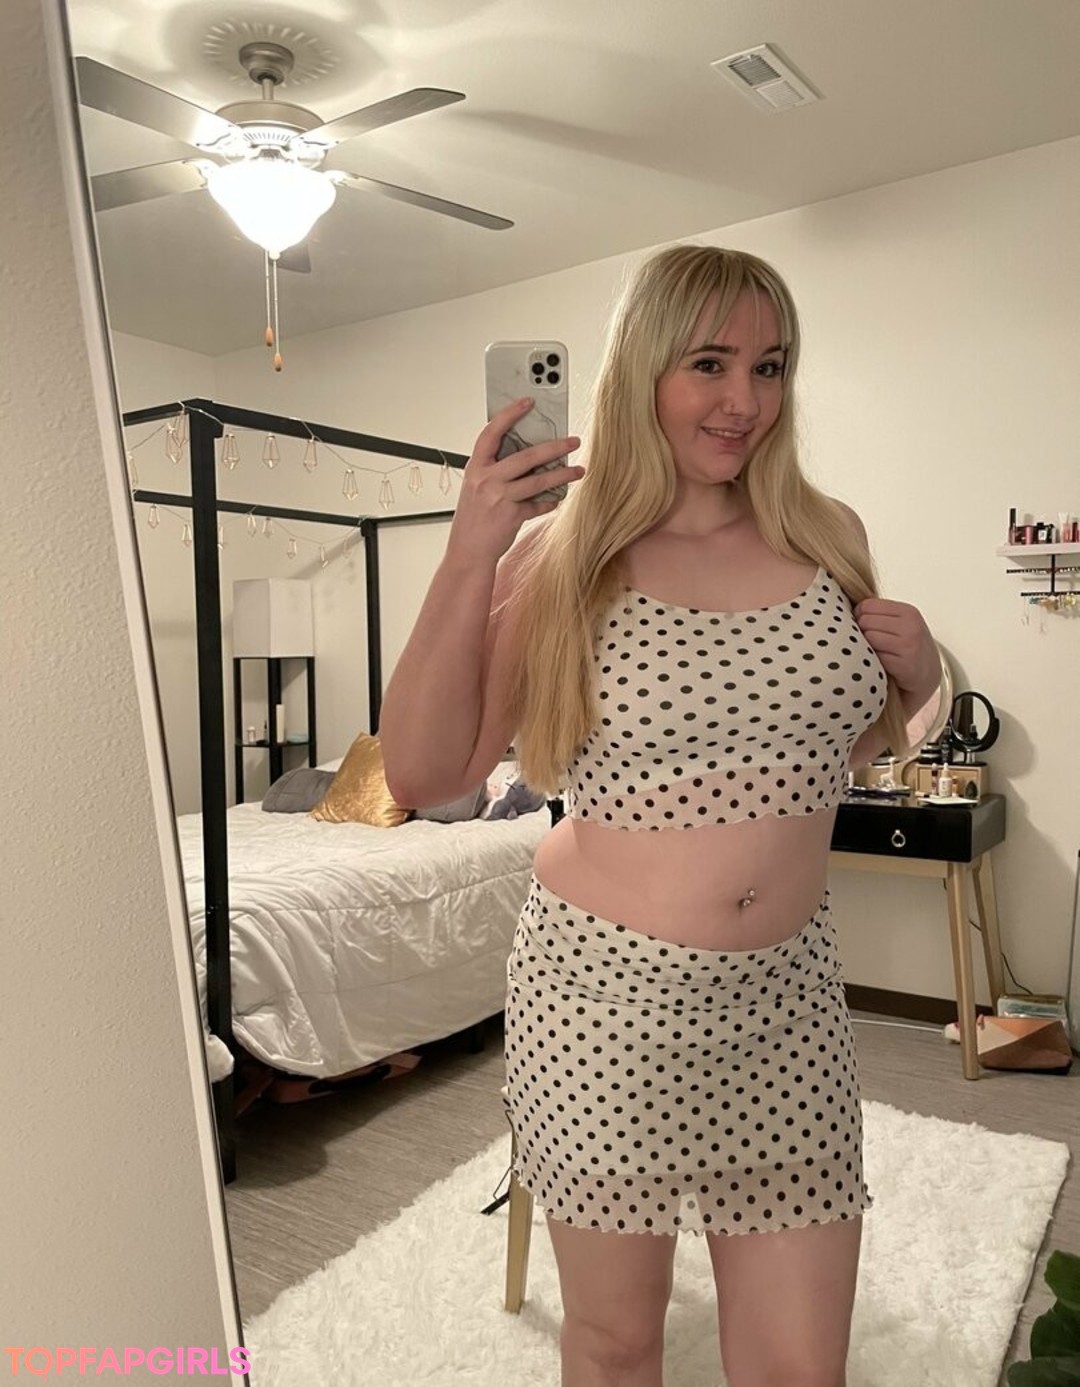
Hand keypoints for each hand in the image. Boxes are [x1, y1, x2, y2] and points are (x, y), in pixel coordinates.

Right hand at [446, 397, 583, 565]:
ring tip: (579, 470)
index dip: (510, 414)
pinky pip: (538, 505)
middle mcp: (486, 480)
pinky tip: (557, 499)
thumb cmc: (473, 518)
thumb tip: (528, 456)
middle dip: (554, 446)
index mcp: (476, 467)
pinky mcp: (512, 517)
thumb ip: (496, 470)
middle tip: (573, 440)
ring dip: (563, 474)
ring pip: (538, 481)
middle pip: (526, 456)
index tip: (528, 401)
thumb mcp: (477, 487)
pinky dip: (549, 502)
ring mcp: (499, 498)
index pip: (492, 433)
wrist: (467, 551)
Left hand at [854, 598, 938, 704]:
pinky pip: (874, 657)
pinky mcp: (905, 665)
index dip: (860, 616)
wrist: (927, 675)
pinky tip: (881, 665)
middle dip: (863, 632)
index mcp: (908, 612)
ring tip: (876, 654)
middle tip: (872, 644)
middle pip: (865, 621)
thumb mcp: (901, 624)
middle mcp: (911, 626)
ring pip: (868, 638)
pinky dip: (873, 662)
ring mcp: (909, 645)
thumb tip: (847, 608)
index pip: (868, 605)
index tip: (865, 627)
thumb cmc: (908, 648)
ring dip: (867, 647)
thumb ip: (879, 615)